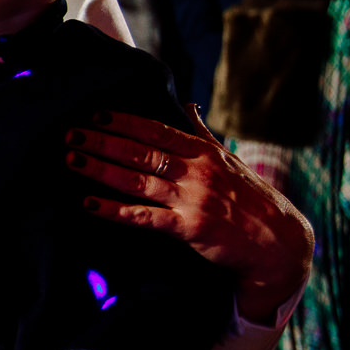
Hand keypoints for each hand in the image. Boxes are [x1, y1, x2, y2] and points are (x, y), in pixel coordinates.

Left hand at [67, 106, 312, 323]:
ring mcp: (192, 200)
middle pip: (142, 152)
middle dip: (104, 141)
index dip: (125, 121)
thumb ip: (202, 134)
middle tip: (71, 132)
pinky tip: (90, 203)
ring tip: (73, 158)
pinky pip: (145, 217)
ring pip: (138, 180)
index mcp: (204, 153)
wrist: (278, 244)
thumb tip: (187, 104)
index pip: (158, 131)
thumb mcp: (229, 161)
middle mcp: (197, 173)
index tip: (96, 113)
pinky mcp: (189, 228)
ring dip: (102, 169)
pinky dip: (115, 210)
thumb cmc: (251, 199)